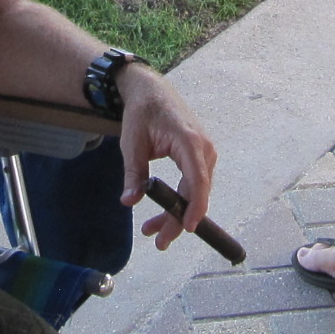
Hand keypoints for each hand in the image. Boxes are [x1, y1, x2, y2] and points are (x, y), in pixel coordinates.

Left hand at [113, 64, 217, 250]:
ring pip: (195, 192)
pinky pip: (194, 184)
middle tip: (158, 242)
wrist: (151, 91)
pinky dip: (180, 200)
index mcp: (188, 142)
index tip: (186, 227)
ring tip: (152, 230)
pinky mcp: (200, 157)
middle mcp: (203, 148)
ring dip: (177, 213)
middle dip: (178, 219)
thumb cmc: (142, 113)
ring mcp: (205, 153)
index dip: (195, 206)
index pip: (197, 180)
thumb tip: (130, 201)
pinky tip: (163, 214)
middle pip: (196, 192)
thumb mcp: (132, 144)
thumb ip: (133, 174)